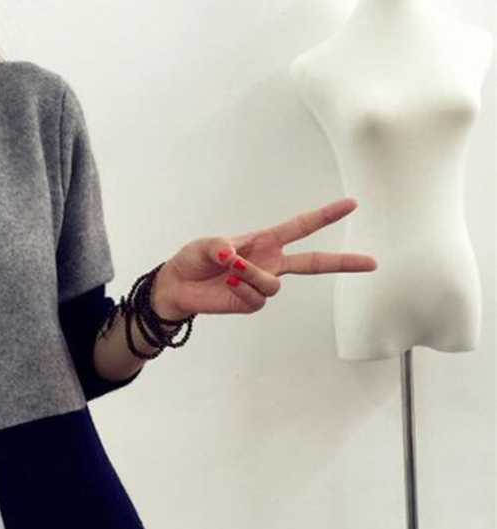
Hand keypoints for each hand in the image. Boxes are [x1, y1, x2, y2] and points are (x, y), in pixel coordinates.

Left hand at [151, 197, 377, 317]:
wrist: (177, 286)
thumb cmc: (193, 260)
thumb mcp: (205, 244)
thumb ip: (220, 245)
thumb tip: (232, 256)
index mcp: (265, 241)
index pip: (302, 227)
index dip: (326, 215)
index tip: (352, 204)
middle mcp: (270, 262)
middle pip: (315, 263)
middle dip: (343, 263)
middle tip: (372, 263)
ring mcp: (261, 284)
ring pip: (274, 284)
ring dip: (253, 276)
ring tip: (230, 270)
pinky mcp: (250, 303)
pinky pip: (257, 299)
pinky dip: (243, 291)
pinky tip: (229, 285)